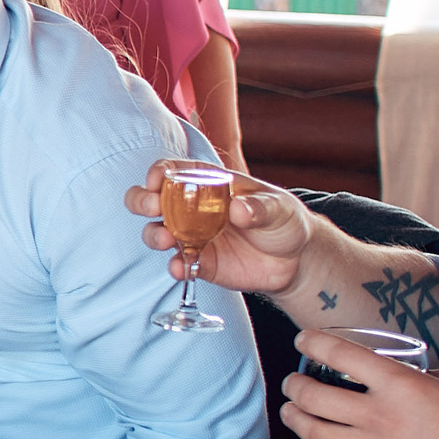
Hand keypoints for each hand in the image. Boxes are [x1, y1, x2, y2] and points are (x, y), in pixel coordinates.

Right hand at [125, 160, 309, 292]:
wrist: (296, 261)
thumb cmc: (284, 221)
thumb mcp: (280, 207)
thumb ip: (260, 206)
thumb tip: (238, 208)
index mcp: (209, 184)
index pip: (174, 171)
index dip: (159, 172)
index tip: (156, 181)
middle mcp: (192, 209)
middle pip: (151, 199)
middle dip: (142, 200)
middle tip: (152, 207)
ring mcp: (192, 236)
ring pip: (156, 232)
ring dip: (154, 234)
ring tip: (166, 239)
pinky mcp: (199, 262)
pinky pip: (179, 264)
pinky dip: (176, 266)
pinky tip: (181, 268)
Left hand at [284, 330, 438, 438]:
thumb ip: (428, 377)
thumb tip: (413, 377)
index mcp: (402, 386)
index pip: (340, 355)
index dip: (313, 343)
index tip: (303, 340)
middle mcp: (380, 417)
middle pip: (313, 396)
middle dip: (294, 385)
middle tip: (292, 381)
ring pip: (313, 433)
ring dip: (296, 418)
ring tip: (292, 410)